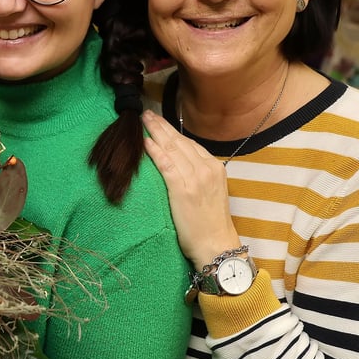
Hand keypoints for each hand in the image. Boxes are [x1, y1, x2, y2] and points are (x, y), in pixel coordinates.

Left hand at [141, 110, 241, 266]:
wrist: (216, 245)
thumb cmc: (210, 223)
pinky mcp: (183, 190)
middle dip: (161, 126)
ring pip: (172, 149)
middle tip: (146, 113)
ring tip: (143, 121)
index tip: (159, 121)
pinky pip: (166, 165)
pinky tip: (145, 142)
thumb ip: (198, 175)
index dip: (172, 131)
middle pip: (180, 141)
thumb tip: (179, 164)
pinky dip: (155, 152)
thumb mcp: (210, 192)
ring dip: (156, 132)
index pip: (190, 143)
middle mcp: (206, 169)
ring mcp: (195, 179)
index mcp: (214, 167)